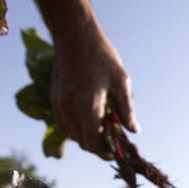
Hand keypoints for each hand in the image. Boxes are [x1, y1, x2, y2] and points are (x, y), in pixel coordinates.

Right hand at [49, 22, 138, 159]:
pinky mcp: (54, 100)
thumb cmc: (101, 55)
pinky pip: (64, 125)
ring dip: (87, 138)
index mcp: (87, 106)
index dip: (106, 153)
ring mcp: (58, 105)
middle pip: (83, 143)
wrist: (73, 34)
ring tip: (103, 128)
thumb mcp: (121, 81)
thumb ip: (127, 109)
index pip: (93, 144)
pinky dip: (76, 129)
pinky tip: (88, 119)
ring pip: (72, 136)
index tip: (116, 152)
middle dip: (99, 147)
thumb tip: (134, 131)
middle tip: (113, 141)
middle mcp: (69, 109)